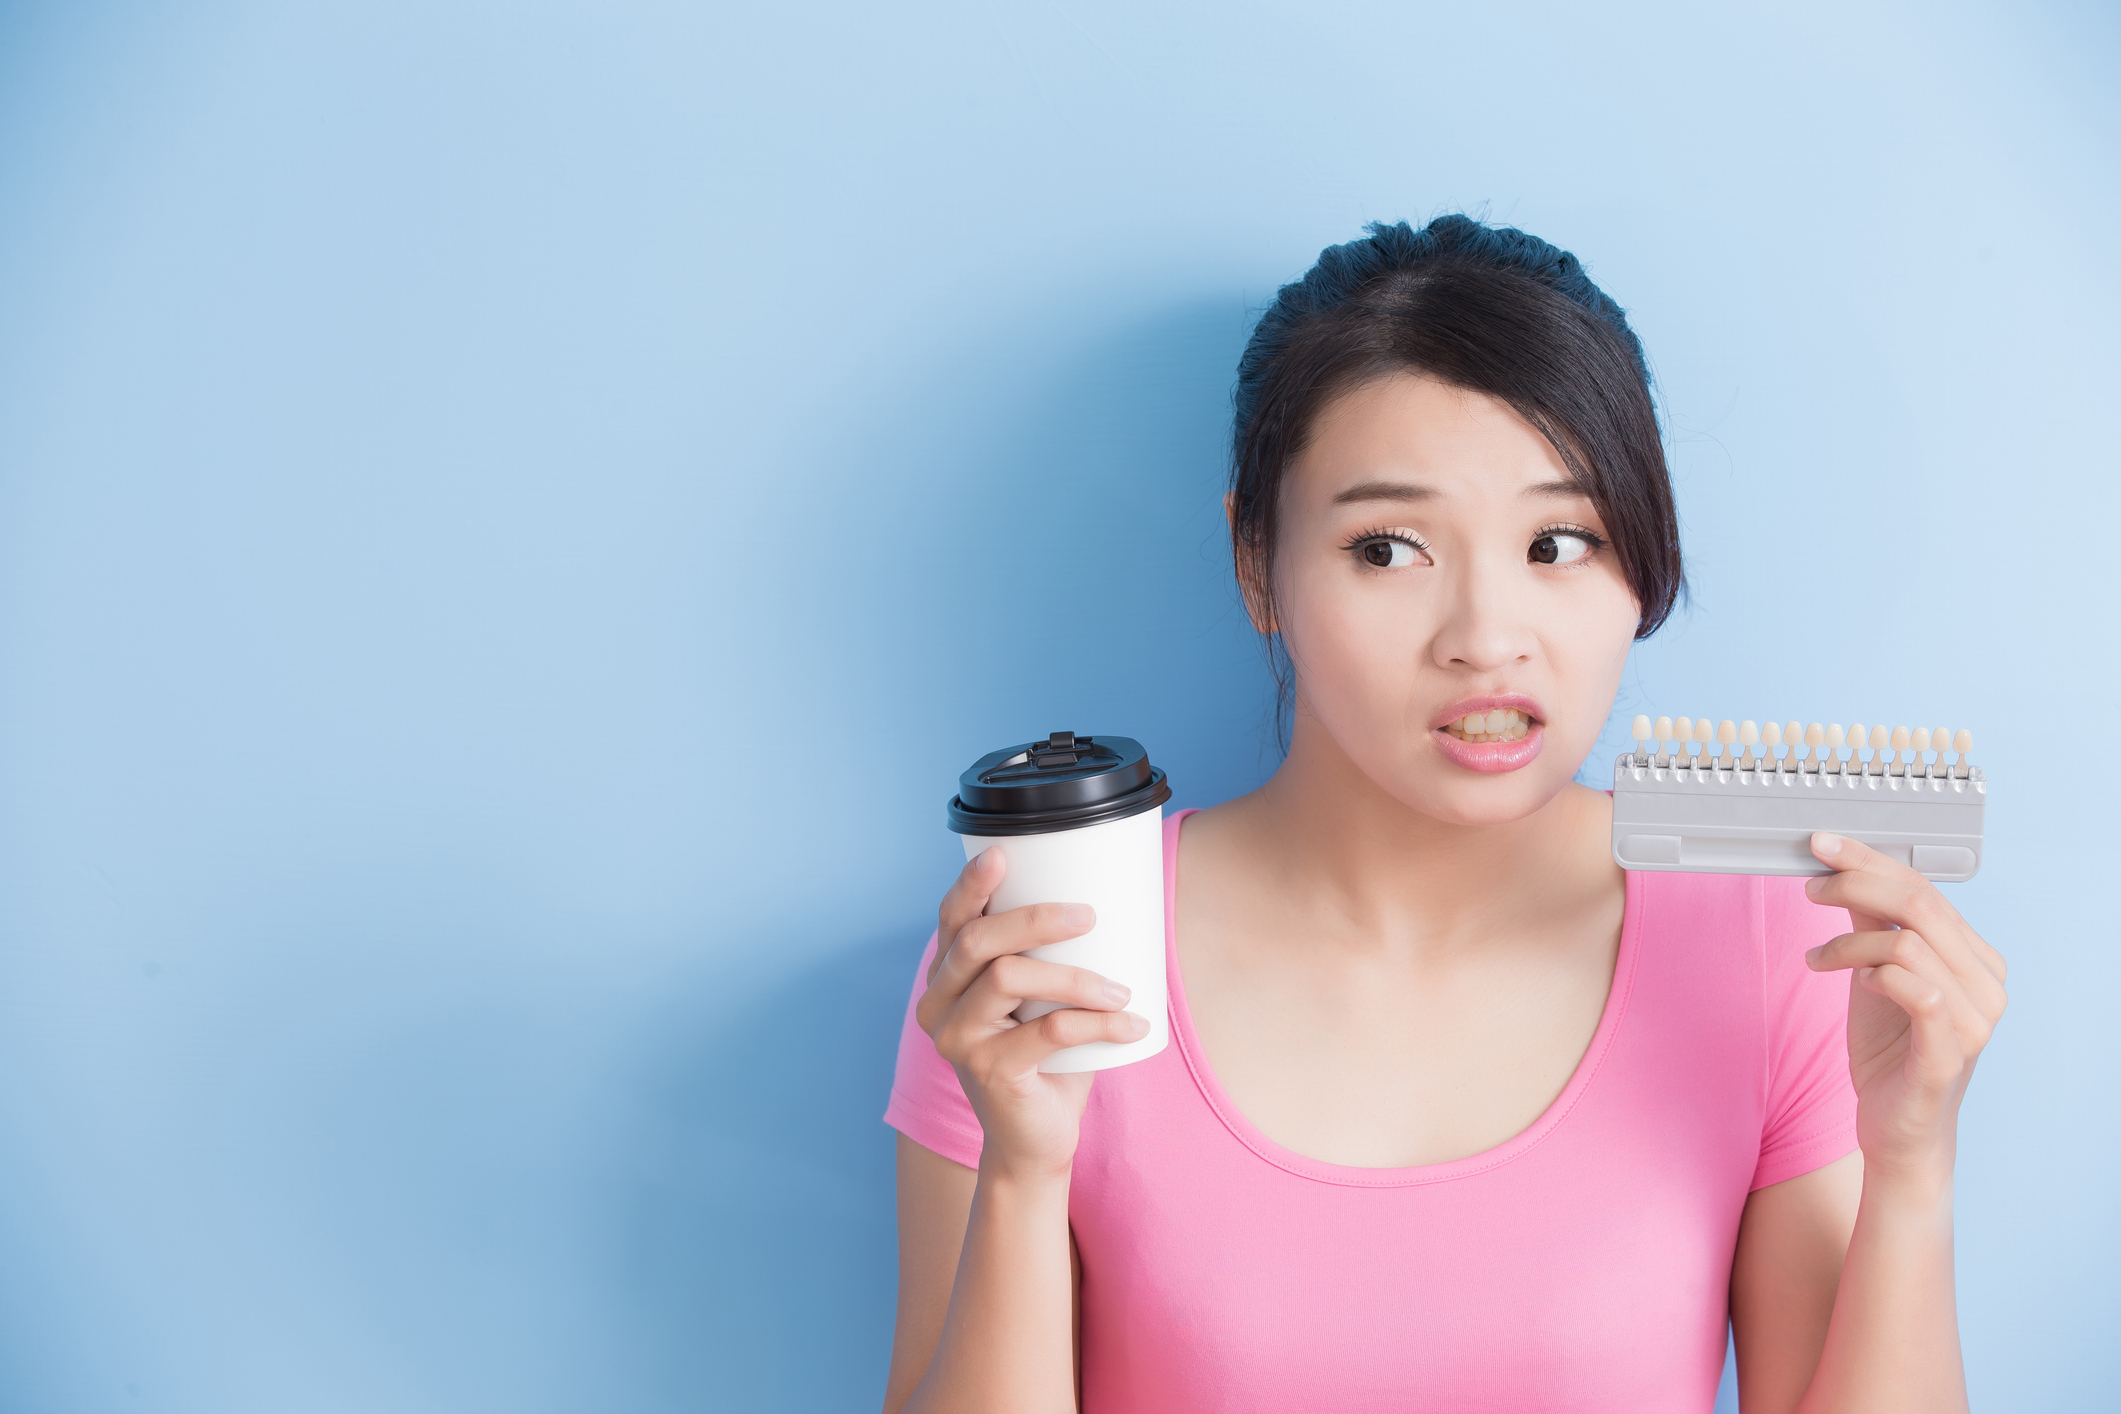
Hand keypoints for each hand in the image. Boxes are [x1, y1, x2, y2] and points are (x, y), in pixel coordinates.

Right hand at [916, 846, 1149, 1184]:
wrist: (1034, 1141)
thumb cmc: (1045, 1060)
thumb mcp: (1041, 1000)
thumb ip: (1051, 958)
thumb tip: (1111, 899)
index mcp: (946, 979)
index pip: (951, 920)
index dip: (972, 885)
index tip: (1003, 853)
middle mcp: (938, 1006)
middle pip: (978, 942)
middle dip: (1035, 919)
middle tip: (1090, 915)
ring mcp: (957, 1040)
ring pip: (1009, 978)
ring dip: (1076, 976)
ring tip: (1122, 988)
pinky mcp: (987, 1072)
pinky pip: (1048, 1030)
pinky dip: (1097, 1023)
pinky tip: (1132, 1024)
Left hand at [1802, 832, 2007, 1189]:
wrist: (1897, 1130)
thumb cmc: (1890, 1051)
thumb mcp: (1873, 973)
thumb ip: (1868, 925)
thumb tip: (1841, 872)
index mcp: (1976, 958)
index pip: (1926, 888)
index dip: (1870, 860)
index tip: (1822, 845)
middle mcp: (1987, 984)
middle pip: (1920, 904)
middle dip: (1855, 885)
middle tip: (1809, 888)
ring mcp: (1976, 1020)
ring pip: (1909, 943)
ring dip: (1849, 942)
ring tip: (1817, 959)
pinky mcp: (1950, 1053)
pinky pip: (1917, 992)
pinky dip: (1875, 976)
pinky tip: (1854, 983)